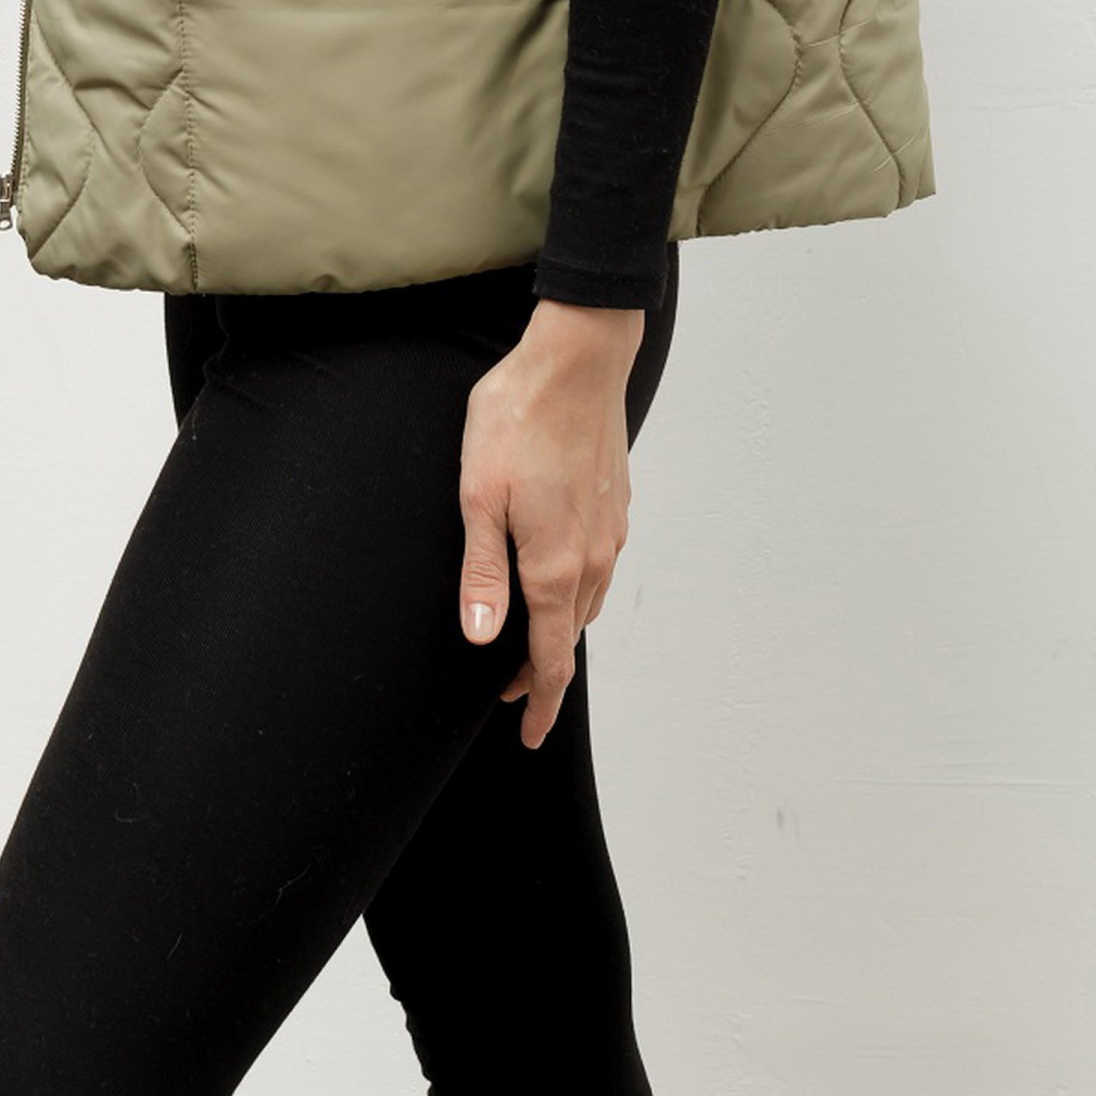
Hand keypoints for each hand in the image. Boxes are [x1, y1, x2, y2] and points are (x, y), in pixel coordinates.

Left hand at [457, 297, 644, 748]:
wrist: (578, 359)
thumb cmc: (519, 418)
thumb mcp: (479, 495)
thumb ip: (484, 571)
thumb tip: (485, 640)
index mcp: (555, 564)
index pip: (552, 657)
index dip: (541, 702)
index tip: (530, 736)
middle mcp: (592, 556)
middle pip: (571, 635)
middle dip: (544, 670)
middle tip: (512, 692)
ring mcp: (610, 529)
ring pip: (587, 600)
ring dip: (561, 629)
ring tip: (532, 640)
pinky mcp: (616, 502)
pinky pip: (599, 565)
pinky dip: (578, 589)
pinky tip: (559, 574)